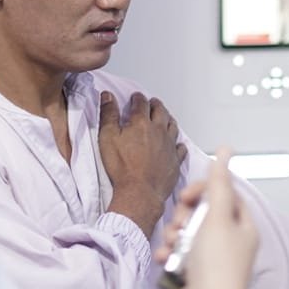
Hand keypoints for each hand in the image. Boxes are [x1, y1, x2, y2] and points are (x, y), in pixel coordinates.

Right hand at [99, 91, 186, 236]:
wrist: (139, 191)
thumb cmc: (122, 167)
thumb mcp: (107, 138)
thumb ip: (108, 115)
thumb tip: (108, 97)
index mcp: (141, 123)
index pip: (141, 103)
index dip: (137, 98)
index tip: (135, 97)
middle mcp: (158, 131)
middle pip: (160, 111)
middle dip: (155, 104)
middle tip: (152, 102)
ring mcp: (169, 146)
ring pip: (172, 126)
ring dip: (167, 119)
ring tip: (164, 117)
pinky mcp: (175, 161)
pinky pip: (181, 148)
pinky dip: (178, 143)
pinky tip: (176, 144)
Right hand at [159, 149, 258, 288]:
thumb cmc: (217, 266)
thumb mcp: (217, 217)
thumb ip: (218, 182)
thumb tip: (226, 150)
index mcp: (243, 227)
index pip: (224, 195)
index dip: (204, 190)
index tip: (187, 195)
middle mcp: (229, 241)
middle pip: (202, 212)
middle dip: (184, 215)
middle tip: (180, 224)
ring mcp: (210, 258)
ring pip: (186, 232)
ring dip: (174, 235)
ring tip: (173, 245)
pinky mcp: (193, 272)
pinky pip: (177, 252)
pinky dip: (169, 253)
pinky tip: (166, 258)